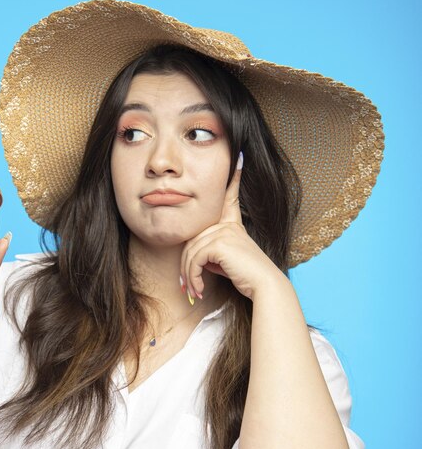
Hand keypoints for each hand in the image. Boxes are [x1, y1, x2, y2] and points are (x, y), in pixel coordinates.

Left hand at [180, 155, 285, 300]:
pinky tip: (199, 289)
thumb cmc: (244, 276)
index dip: (233, 178)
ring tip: (192, 292)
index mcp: (232, 224)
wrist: (263, 286)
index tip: (239, 157)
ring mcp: (224, 231)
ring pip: (190, 251)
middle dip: (186, 265)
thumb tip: (193, 257)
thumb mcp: (224, 260)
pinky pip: (194, 258)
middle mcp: (228, 224)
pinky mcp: (220, 242)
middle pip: (192, 238)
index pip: (229, 197)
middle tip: (187, 287)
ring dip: (188, 275)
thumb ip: (210, 251)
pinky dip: (193, 277)